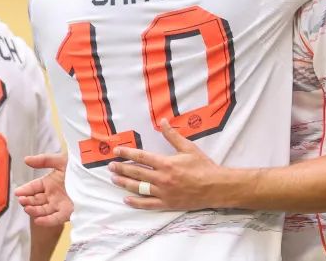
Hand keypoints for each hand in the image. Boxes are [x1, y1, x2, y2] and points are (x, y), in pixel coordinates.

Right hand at [15, 153, 72, 226]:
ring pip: (43, 210)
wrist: (96, 175)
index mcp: (49, 183)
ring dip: (34, 210)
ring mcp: (59, 204)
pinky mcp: (68, 212)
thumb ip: (44, 160)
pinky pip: (55, 218)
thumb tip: (26, 159)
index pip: (34, 188)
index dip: (25, 190)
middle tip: (22, 200)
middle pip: (36, 200)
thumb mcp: (61, 161)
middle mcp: (52, 194)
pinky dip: (46, 220)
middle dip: (28, 201)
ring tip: (27, 208)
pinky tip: (38, 220)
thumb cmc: (79, 166)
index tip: (17, 192)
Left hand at [109, 118, 224, 210]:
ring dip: (124, 183)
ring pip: (139, 188)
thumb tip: (163, 121)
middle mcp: (162, 178)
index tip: (116, 151)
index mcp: (166, 163)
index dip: (127, 153)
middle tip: (110, 166)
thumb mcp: (188, 148)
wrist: (215, 187)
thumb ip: (172, 135)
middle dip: (121, 168)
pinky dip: (136, 202)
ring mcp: (164, 192)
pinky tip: (126, 199)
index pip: (141, 157)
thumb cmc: (202, 166)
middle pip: (136, 172)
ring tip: (114, 178)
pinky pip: (148, 204)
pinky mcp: (167, 204)